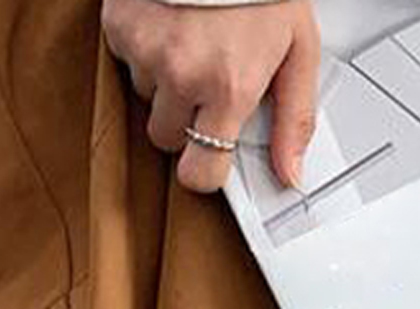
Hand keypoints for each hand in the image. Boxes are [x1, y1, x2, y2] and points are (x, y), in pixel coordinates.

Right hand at [101, 0, 319, 194]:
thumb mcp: (298, 48)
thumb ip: (294, 117)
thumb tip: (291, 174)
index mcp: (229, 87)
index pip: (199, 172)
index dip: (204, 170)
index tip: (210, 158)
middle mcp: (184, 75)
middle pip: (168, 139)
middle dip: (186, 119)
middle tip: (207, 80)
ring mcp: (147, 51)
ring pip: (146, 99)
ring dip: (164, 81)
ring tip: (191, 43)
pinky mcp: (121, 26)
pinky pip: (127, 60)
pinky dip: (145, 47)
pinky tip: (170, 24)